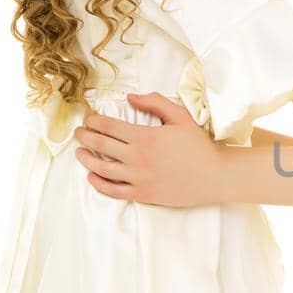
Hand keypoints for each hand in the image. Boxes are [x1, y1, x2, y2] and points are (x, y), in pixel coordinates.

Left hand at [72, 92, 231, 206]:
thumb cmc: (197, 145)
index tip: (89, 118)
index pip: (108, 126)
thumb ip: (154, 102)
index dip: (93, 120)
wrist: (214, 176)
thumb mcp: (180, 116)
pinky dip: (97, 183)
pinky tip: (92, 175)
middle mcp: (137, 158)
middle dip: (84, 136)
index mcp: (145, 136)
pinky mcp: (142, 194)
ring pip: (100, 168)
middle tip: (79, 132)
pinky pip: (111, 190)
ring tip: (80, 152)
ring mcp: (138, 178)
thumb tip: (129, 97)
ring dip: (85, 158)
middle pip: (100, 144)